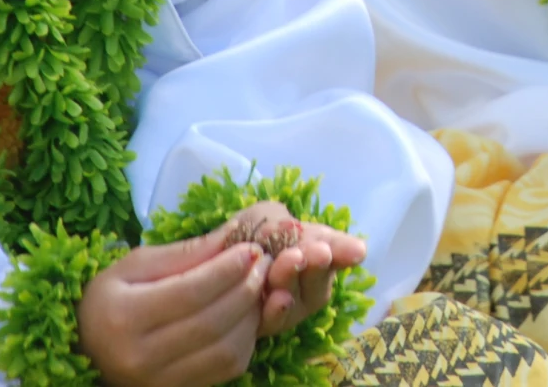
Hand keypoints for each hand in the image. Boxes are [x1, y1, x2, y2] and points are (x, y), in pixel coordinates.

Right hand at [77, 228, 268, 386]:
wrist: (89, 347)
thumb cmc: (113, 297)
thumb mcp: (136, 265)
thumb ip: (186, 253)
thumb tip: (235, 234)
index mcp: (123, 317)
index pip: (190, 292)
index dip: (227, 270)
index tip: (251, 249)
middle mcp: (138, 357)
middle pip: (212, 323)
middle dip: (246, 289)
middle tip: (262, 264)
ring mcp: (158, 381)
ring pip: (225, 351)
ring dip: (251, 317)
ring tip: (256, 288)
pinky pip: (225, 370)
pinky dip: (245, 340)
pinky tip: (246, 316)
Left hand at [220, 200, 368, 336]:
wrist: (191, 265)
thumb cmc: (232, 237)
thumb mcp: (263, 219)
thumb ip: (293, 226)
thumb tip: (342, 244)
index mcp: (306, 250)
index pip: (332, 250)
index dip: (344, 251)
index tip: (356, 251)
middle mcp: (300, 282)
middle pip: (321, 279)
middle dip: (319, 264)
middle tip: (316, 252)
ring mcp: (282, 306)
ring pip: (303, 301)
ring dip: (298, 281)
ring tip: (290, 262)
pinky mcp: (261, 327)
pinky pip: (275, 322)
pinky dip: (278, 311)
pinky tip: (277, 298)